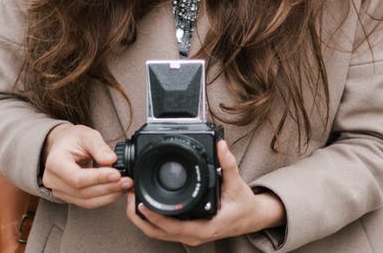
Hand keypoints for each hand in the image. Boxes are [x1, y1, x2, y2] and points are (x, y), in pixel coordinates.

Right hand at [41, 123, 132, 208]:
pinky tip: (116, 190)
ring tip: (125, 185)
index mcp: (55, 162)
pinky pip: (87, 203)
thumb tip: (111, 160)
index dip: (98, 178)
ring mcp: (59, 191)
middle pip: (83, 192)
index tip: (117, 174)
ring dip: (109, 195)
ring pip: (86, 201)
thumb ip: (99, 147)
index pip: (76, 177)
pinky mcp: (68, 197)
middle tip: (127, 181)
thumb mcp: (87, 135)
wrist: (63, 146)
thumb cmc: (73, 139)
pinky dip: (104, 198)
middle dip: (108, 188)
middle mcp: (53, 180)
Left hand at [125, 140, 284, 245]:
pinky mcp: (187, 232)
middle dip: (140, 217)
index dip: (155, 218)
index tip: (141, 204)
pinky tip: (144, 205)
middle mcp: (195, 236)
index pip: (173, 228)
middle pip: (158, 233)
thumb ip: (228, 164)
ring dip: (142, 219)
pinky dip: (151, 220)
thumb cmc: (244, 206)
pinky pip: (163, 231)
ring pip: (157, 233)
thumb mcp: (237, 184)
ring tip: (132, 197)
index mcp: (205, 227)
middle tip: (129, 194)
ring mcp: (189, 236)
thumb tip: (221, 146)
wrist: (252, 219)